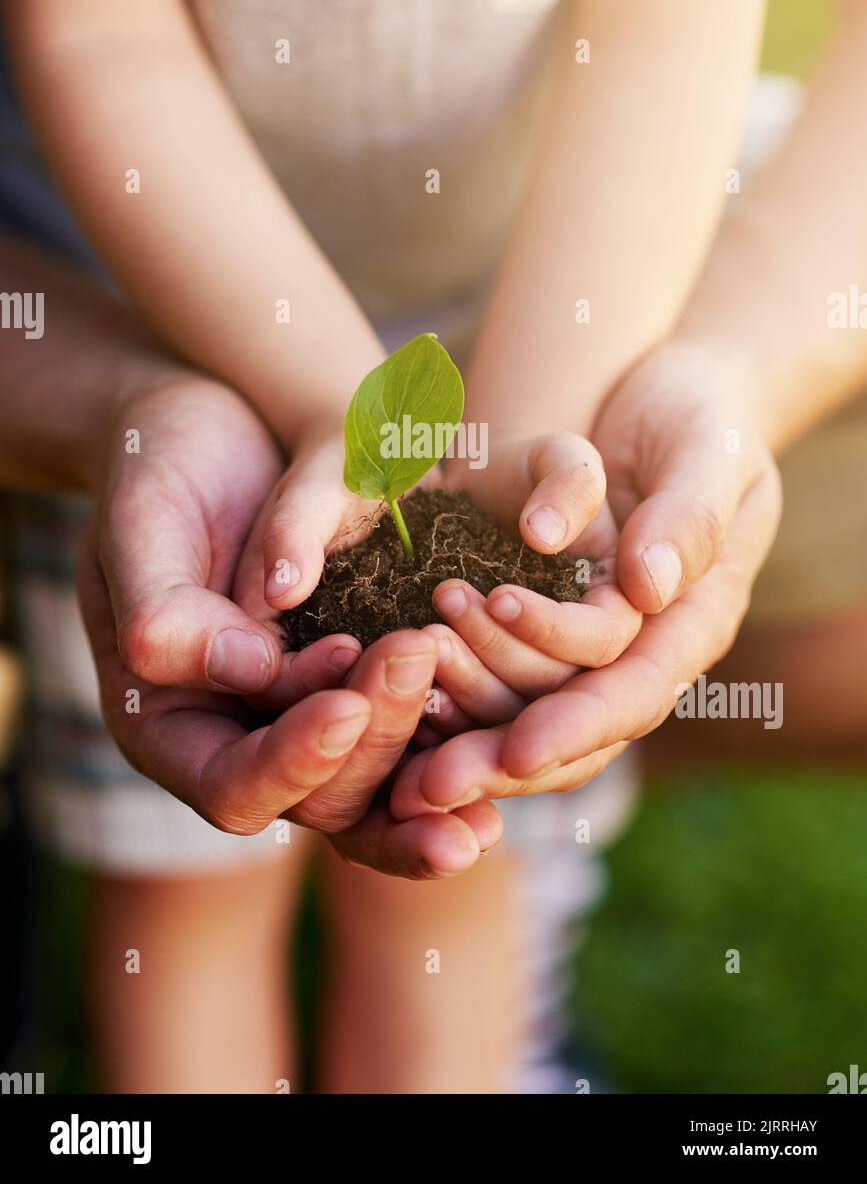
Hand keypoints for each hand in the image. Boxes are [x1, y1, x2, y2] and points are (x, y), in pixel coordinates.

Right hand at [86, 371, 500, 874]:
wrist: (217, 425)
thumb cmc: (159, 467)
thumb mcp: (139, 522)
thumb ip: (164, 607)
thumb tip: (245, 670)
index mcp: (168, 725)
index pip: (231, 787)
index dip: (291, 762)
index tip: (345, 706)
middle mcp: (243, 738)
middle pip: (320, 797)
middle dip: (375, 743)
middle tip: (419, 661)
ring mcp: (306, 715)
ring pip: (377, 781)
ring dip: (431, 759)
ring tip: (486, 719)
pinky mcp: (360, 682)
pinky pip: (410, 731)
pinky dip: (453, 736)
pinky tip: (509, 732)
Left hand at [391, 344, 781, 815]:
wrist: (660, 400)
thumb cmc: (696, 416)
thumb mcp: (707, 448)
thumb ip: (687, 515)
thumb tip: (647, 587)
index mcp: (694, 623)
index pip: (636, 692)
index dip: (576, 726)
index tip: (517, 751)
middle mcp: (643, 652)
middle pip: (577, 732)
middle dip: (502, 759)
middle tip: (429, 785)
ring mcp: (593, 648)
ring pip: (530, 714)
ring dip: (465, 724)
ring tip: (399, 713)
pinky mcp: (545, 632)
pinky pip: (500, 682)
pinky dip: (450, 695)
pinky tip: (396, 701)